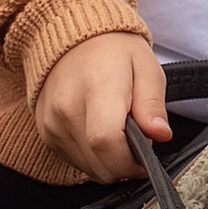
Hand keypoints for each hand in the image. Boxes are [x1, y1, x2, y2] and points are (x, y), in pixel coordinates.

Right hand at [33, 30, 169, 183]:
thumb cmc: (113, 52)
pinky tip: (100, 133)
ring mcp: (52, 123)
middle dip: (125, 164)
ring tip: (118, 132)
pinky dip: (94, 158)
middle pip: (99, 163)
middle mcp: (67, 108)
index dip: (129, 162)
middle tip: (137, 141)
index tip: (144, 160)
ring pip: (89, 169)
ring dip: (110, 162)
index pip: (106, 141)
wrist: (74, 39)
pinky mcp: (47, 134)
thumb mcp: (146, 68)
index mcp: (97, 88)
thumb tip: (160, 134)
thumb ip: (153, 104)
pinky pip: (76, 163)